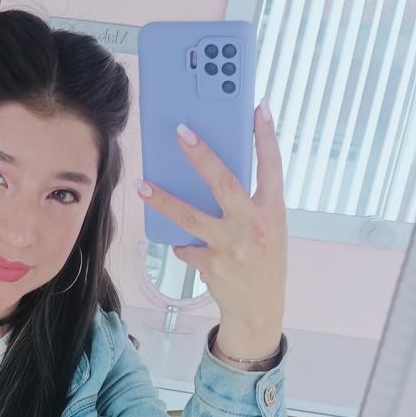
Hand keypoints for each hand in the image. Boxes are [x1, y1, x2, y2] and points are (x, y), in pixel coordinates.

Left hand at [137, 103, 286, 356]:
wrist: (260, 308)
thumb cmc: (263, 260)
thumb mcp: (269, 227)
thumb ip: (252, 202)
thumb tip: (216, 171)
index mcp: (274, 211)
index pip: (272, 167)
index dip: (266, 137)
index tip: (259, 108)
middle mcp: (254, 226)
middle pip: (224, 183)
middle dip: (201, 156)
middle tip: (181, 132)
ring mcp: (231, 246)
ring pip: (190, 217)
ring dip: (163, 200)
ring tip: (142, 185)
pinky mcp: (212, 264)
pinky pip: (186, 246)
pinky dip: (183, 243)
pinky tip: (184, 245)